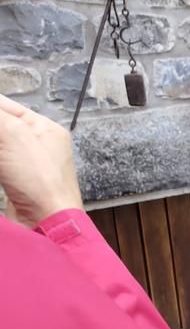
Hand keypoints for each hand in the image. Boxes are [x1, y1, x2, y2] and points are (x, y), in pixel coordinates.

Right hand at [0, 94, 82, 227]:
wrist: (47, 223)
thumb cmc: (41, 181)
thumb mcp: (14, 135)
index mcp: (45, 128)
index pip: (5, 106)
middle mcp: (38, 145)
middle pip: (0, 126)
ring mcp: (27, 165)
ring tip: (0, 160)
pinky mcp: (16, 182)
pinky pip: (0, 164)